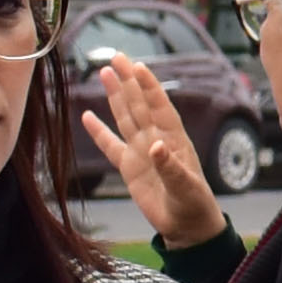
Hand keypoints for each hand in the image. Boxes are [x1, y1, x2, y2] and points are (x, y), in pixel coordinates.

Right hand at [82, 59, 227, 250]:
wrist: (186, 225)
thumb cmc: (194, 204)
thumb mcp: (186, 187)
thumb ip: (171, 167)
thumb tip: (156, 147)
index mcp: (174, 140)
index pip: (160, 107)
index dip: (150, 87)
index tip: (138, 67)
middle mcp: (156, 140)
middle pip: (139, 104)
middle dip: (129, 80)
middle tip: (117, 57)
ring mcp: (141, 151)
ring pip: (125, 117)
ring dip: (116, 96)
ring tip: (105, 73)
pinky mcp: (129, 167)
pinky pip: (111, 146)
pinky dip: (99, 132)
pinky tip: (88, 115)